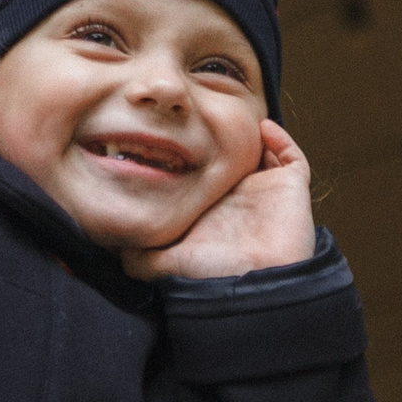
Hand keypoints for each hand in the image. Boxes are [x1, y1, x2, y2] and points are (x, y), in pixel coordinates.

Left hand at [122, 119, 315, 281]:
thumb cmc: (207, 275)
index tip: (174, 133)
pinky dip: (281, 139)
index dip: (191, 157)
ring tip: (233, 113)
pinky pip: (292, 158)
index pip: (200, 178)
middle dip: (220, 139)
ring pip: (261, 156)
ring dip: (250, 135)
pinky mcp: (290, 189)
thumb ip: (133, 253)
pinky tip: (262, 127)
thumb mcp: (158, 262)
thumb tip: (108, 243)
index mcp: (209, 212)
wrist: (253, 288)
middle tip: (205, 113)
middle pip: (230, 162)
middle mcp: (236, 201)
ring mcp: (265, 194)